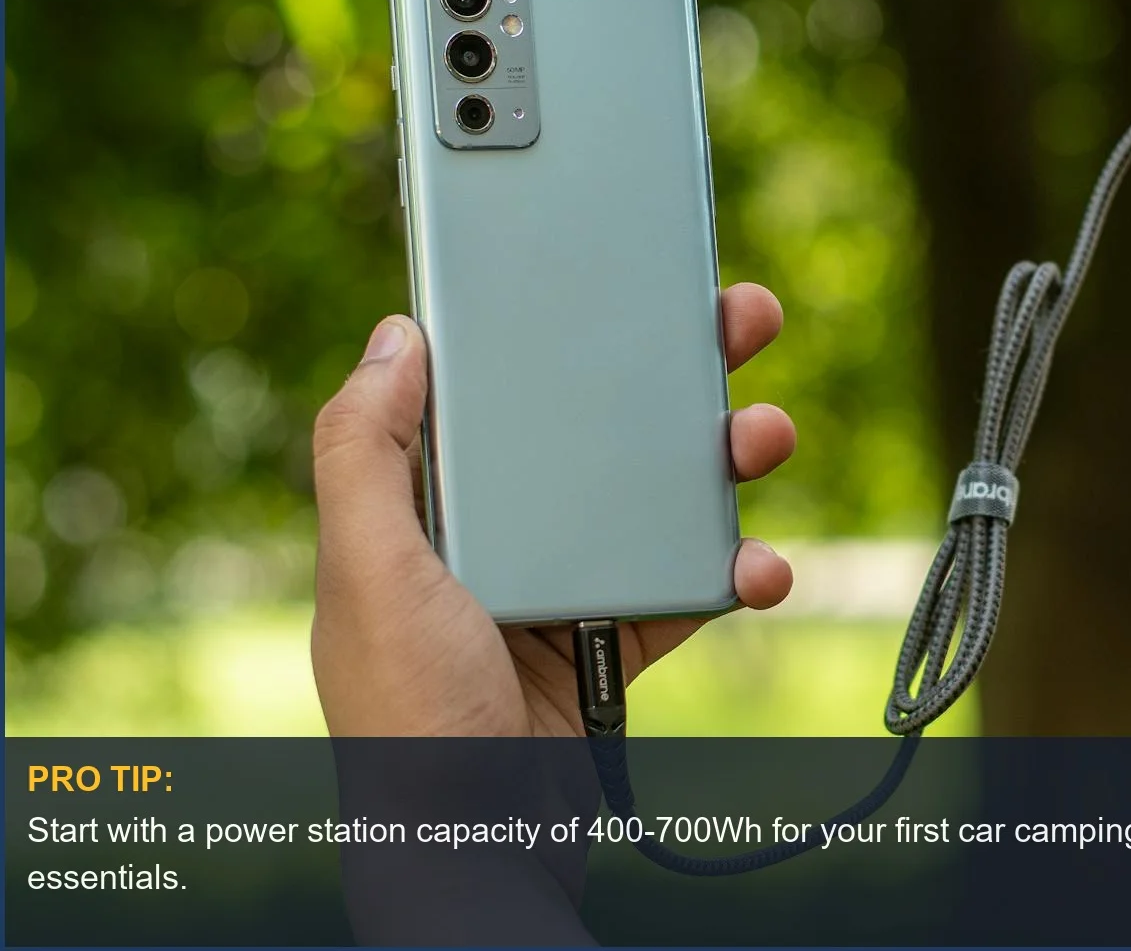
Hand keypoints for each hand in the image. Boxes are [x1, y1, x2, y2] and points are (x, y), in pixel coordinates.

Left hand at [310, 284, 796, 736]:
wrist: (476, 855)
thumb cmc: (408, 721)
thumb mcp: (367, 576)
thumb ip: (364, 455)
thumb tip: (394, 336)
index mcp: (434, 508)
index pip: (500, 393)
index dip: (555, 329)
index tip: (614, 275)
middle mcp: (500, 537)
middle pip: (594, 430)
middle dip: (671, 373)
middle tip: (738, 319)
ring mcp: (561, 589)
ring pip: (654, 499)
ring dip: (721, 463)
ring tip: (766, 437)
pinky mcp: (614, 642)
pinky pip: (686, 588)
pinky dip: (733, 572)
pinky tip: (761, 567)